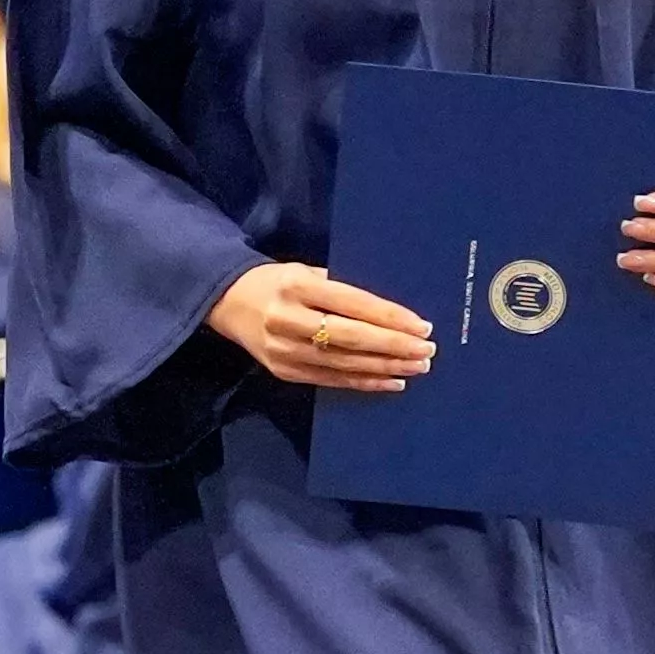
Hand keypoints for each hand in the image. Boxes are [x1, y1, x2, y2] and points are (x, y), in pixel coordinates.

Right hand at [209, 260, 436, 391]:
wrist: (227, 301)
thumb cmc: (278, 282)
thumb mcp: (306, 271)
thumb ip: (342, 287)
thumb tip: (392, 311)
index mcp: (298, 286)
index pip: (353, 303)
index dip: (390, 317)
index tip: (422, 325)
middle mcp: (289, 319)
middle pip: (352, 337)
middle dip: (394, 346)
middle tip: (427, 350)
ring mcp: (284, 350)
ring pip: (345, 363)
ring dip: (386, 367)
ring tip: (418, 367)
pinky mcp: (284, 371)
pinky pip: (332, 380)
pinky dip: (365, 382)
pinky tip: (392, 381)